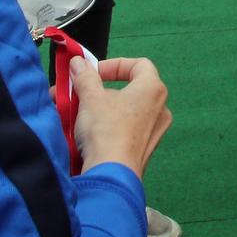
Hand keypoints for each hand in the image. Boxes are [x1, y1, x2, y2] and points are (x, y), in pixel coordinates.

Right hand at [70, 56, 171, 178]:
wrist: (112, 174)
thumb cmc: (106, 129)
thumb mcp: (90, 97)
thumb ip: (85, 76)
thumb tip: (78, 62)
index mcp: (153, 89)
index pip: (139, 65)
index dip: (114, 65)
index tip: (92, 73)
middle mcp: (161, 107)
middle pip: (129, 89)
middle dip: (100, 90)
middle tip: (79, 94)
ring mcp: (155, 130)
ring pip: (125, 111)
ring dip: (100, 108)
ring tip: (75, 113)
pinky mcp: (145, 148)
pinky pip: (127, 129)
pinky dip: (108, 126)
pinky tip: (85, 133)